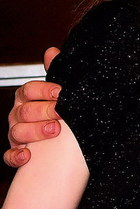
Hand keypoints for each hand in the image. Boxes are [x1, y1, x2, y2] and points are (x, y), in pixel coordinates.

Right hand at [3, 48, 61, 167]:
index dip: (44, 90)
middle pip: (25, 111)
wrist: (58, 132)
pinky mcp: (15, 151)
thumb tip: (51, 51)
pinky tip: (27, 156)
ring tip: (54, 130)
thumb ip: (54, 71)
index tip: (60, 92)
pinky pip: (9, 155)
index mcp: (26, 96)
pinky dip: (16, 156)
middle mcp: (17, 113)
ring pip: (17, 132)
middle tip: (62, 114)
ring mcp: (15, 132)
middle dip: (45, 111)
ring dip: (35, 132)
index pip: (29, 89)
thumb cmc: (54, 106)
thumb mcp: (56, 89)